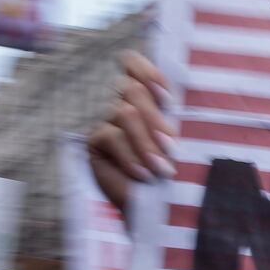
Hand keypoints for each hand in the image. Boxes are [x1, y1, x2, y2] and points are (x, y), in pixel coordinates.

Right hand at [87, 51, 176, 213]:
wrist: (153, 206)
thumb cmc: (170, 170)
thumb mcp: (174, 141)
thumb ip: (172, 117)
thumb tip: (175, 105)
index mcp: (143, 95)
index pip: (132, 63)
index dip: (148, 72)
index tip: (168, 100)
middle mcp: (121, 102)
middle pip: (132, 89)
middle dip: (155, 119)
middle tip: (173, 150)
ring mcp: (105, 120)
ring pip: (124, 112)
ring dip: (146, 142)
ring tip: (163, 169)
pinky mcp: (93, 140)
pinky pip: (110, 135)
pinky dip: (131, 155)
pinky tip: (143, 175)